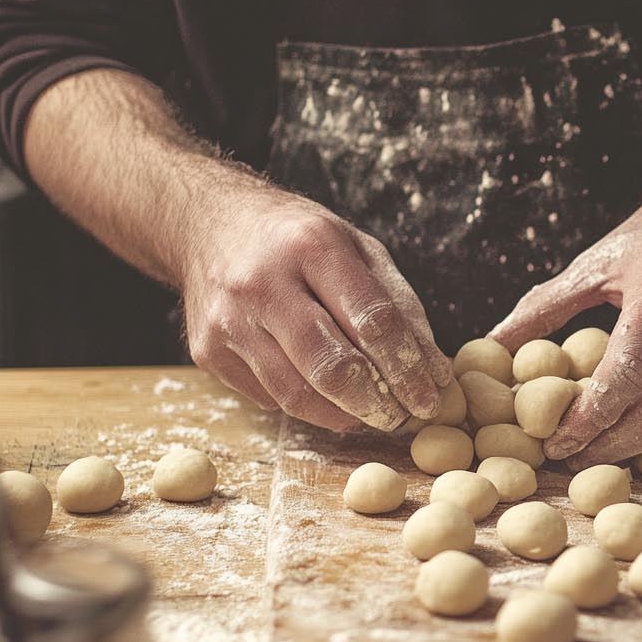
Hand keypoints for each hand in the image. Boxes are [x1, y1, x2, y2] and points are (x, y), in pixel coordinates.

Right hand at [180, 190, 449, 430]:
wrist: (208, 225)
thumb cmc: (297, 240)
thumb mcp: (358, 249)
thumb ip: (399, 306)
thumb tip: (434, 372)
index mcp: (313, 246)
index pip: (372, 322)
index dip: (408, 369)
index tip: (428, 399)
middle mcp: (264, 282)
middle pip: (332, 367)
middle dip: (376, 403)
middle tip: (399, 416)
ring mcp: (229, 320)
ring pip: (297, 395)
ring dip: (343, 415)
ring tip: (367, 412)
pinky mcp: (207, 351)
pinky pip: (268, 398)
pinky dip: (304, 404)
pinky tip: (320, 392)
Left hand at [491, 174, 641, 466]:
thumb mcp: (594, 263)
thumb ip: (543, 306)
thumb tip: (492, 345)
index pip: (627, 374)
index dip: (588, 418)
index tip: (553, 440)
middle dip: (608, 448)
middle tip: (568, 457)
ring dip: (634, 444)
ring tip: (593, 446)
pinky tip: (632, 423)